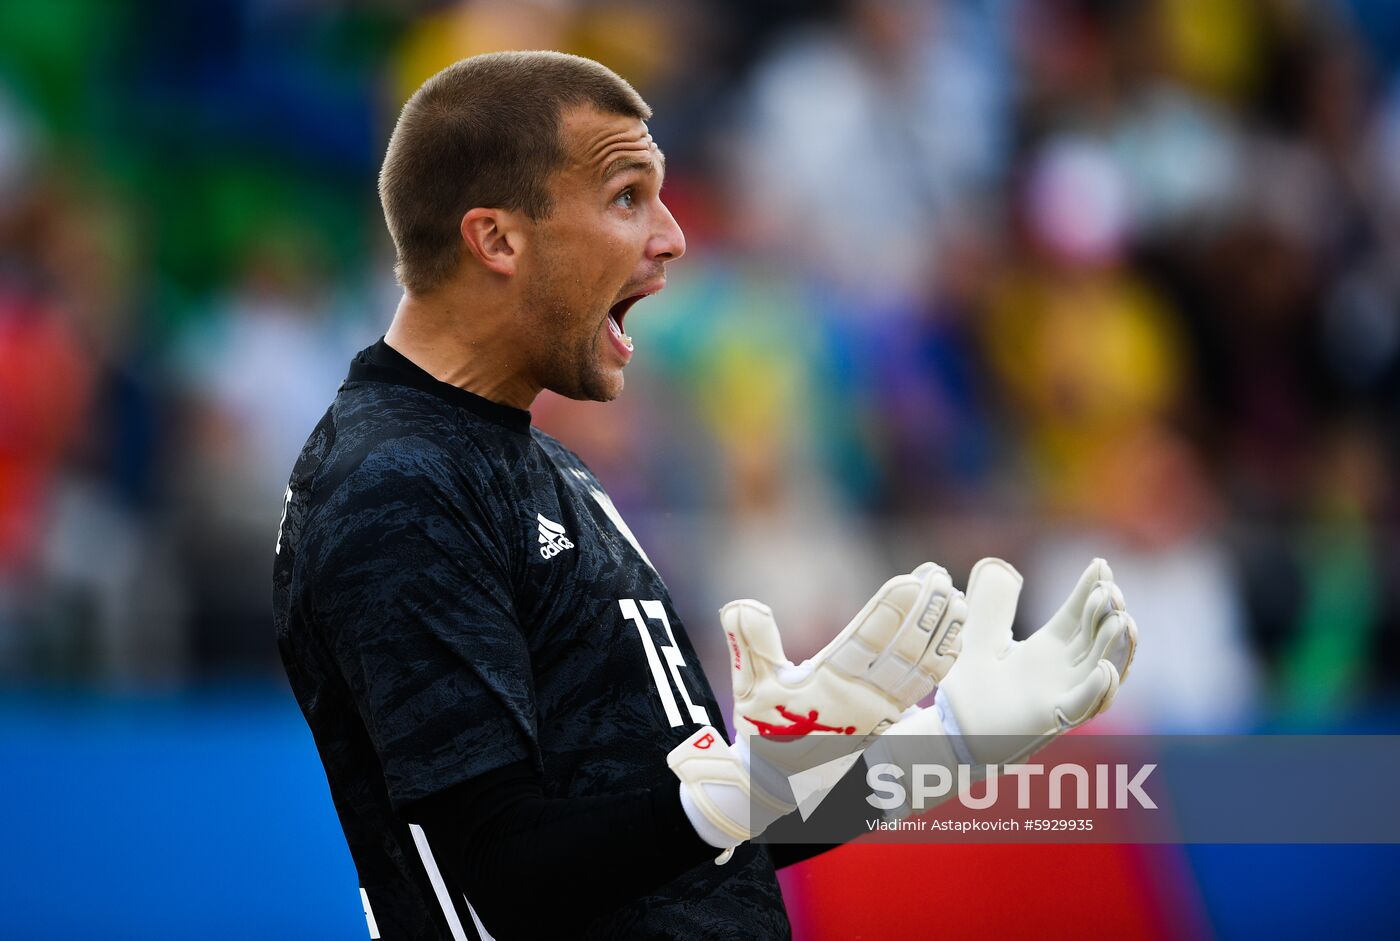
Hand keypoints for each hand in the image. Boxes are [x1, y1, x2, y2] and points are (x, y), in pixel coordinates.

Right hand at [670, 562, 967, 848]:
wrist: (782, 788)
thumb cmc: (765, 732)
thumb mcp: (749, 687)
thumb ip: (748, 642)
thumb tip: (743, 604)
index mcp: (827, 685)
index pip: (865, 641)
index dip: (889, 610)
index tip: (910, 580)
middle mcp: (861, 700)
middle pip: (903, 650)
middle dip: (925, 612)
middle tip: (940, 577)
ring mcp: (882, 713)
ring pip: (922, 670)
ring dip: (942, 634)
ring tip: (957, 600)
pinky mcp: (893, 723)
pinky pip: (925, 690)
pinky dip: (944, 662)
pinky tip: (957, 638)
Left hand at [866, 557, 1136, 815]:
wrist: (954, 727)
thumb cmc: (970, 687)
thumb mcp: (983, 637)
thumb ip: (994, 607)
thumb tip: (1000, 571)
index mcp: (1048, 648)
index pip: (1078, 615)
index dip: (1092, 590)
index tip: (1101, 565)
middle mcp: (1062, 670)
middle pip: (1096, 638)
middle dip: (1109, 614)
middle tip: (1110, 591)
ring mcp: (1060, 694)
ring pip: (1101, 669)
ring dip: (1114, 647)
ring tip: (1121, 621)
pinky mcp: (1050, 720)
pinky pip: (1081, 707)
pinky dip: (1097, 690)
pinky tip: (1105, 669)